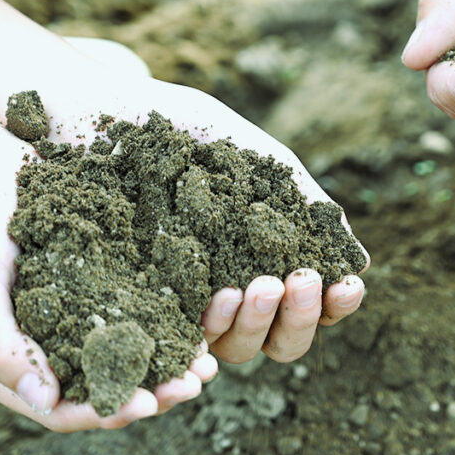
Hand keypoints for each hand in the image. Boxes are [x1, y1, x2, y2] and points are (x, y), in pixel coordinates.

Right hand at [0, 116, 217, 432]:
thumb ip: (1, 348)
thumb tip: (46, 403)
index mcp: (4, 365)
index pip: (60, 410)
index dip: (106, 412)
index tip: (150, 405)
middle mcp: (43, 349)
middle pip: (103, 388)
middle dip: (152, 392)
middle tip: (196, 383)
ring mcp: (72, 317)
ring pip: (127, 356)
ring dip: (167, 364)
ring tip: (207, 361)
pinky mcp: (96, 285)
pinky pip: (135, 312)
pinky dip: (166, 322)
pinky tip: (199, 320)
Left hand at [40, 41, 368, 369]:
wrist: (95, 106)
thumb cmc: (177, 127)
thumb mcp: (252, 160)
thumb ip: (303, 207)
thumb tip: (360, 262)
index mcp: (256, 260)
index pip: (305, 304)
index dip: (331, 304)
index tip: (345, 284)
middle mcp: (222, 291)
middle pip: (276, 341)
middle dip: (299, 317)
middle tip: (299, 280)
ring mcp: (177, 303)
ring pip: (233, 349)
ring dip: (258, 324)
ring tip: (256, 285)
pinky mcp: (130, 305)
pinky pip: (174, 338)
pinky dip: (206, 328)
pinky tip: (220, 294)